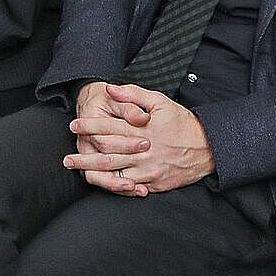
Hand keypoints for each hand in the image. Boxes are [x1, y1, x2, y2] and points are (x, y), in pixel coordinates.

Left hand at [64, 83, 213, 195]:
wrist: (208, 148)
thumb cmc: (182, 123)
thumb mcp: (160, 102)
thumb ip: (133, 94)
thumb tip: (110, 88)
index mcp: (141, 131)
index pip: (108, 129)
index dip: (89, 127)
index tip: (74, 125)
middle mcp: (142, 153)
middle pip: (106, 156)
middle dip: (84, 156)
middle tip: (66, 158)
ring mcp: (148, 171)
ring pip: (115, 175)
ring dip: (93, 173)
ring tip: (78, 170)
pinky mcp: (154, 184)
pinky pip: (130, 188)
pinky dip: (114, 187)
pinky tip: (101, 184)